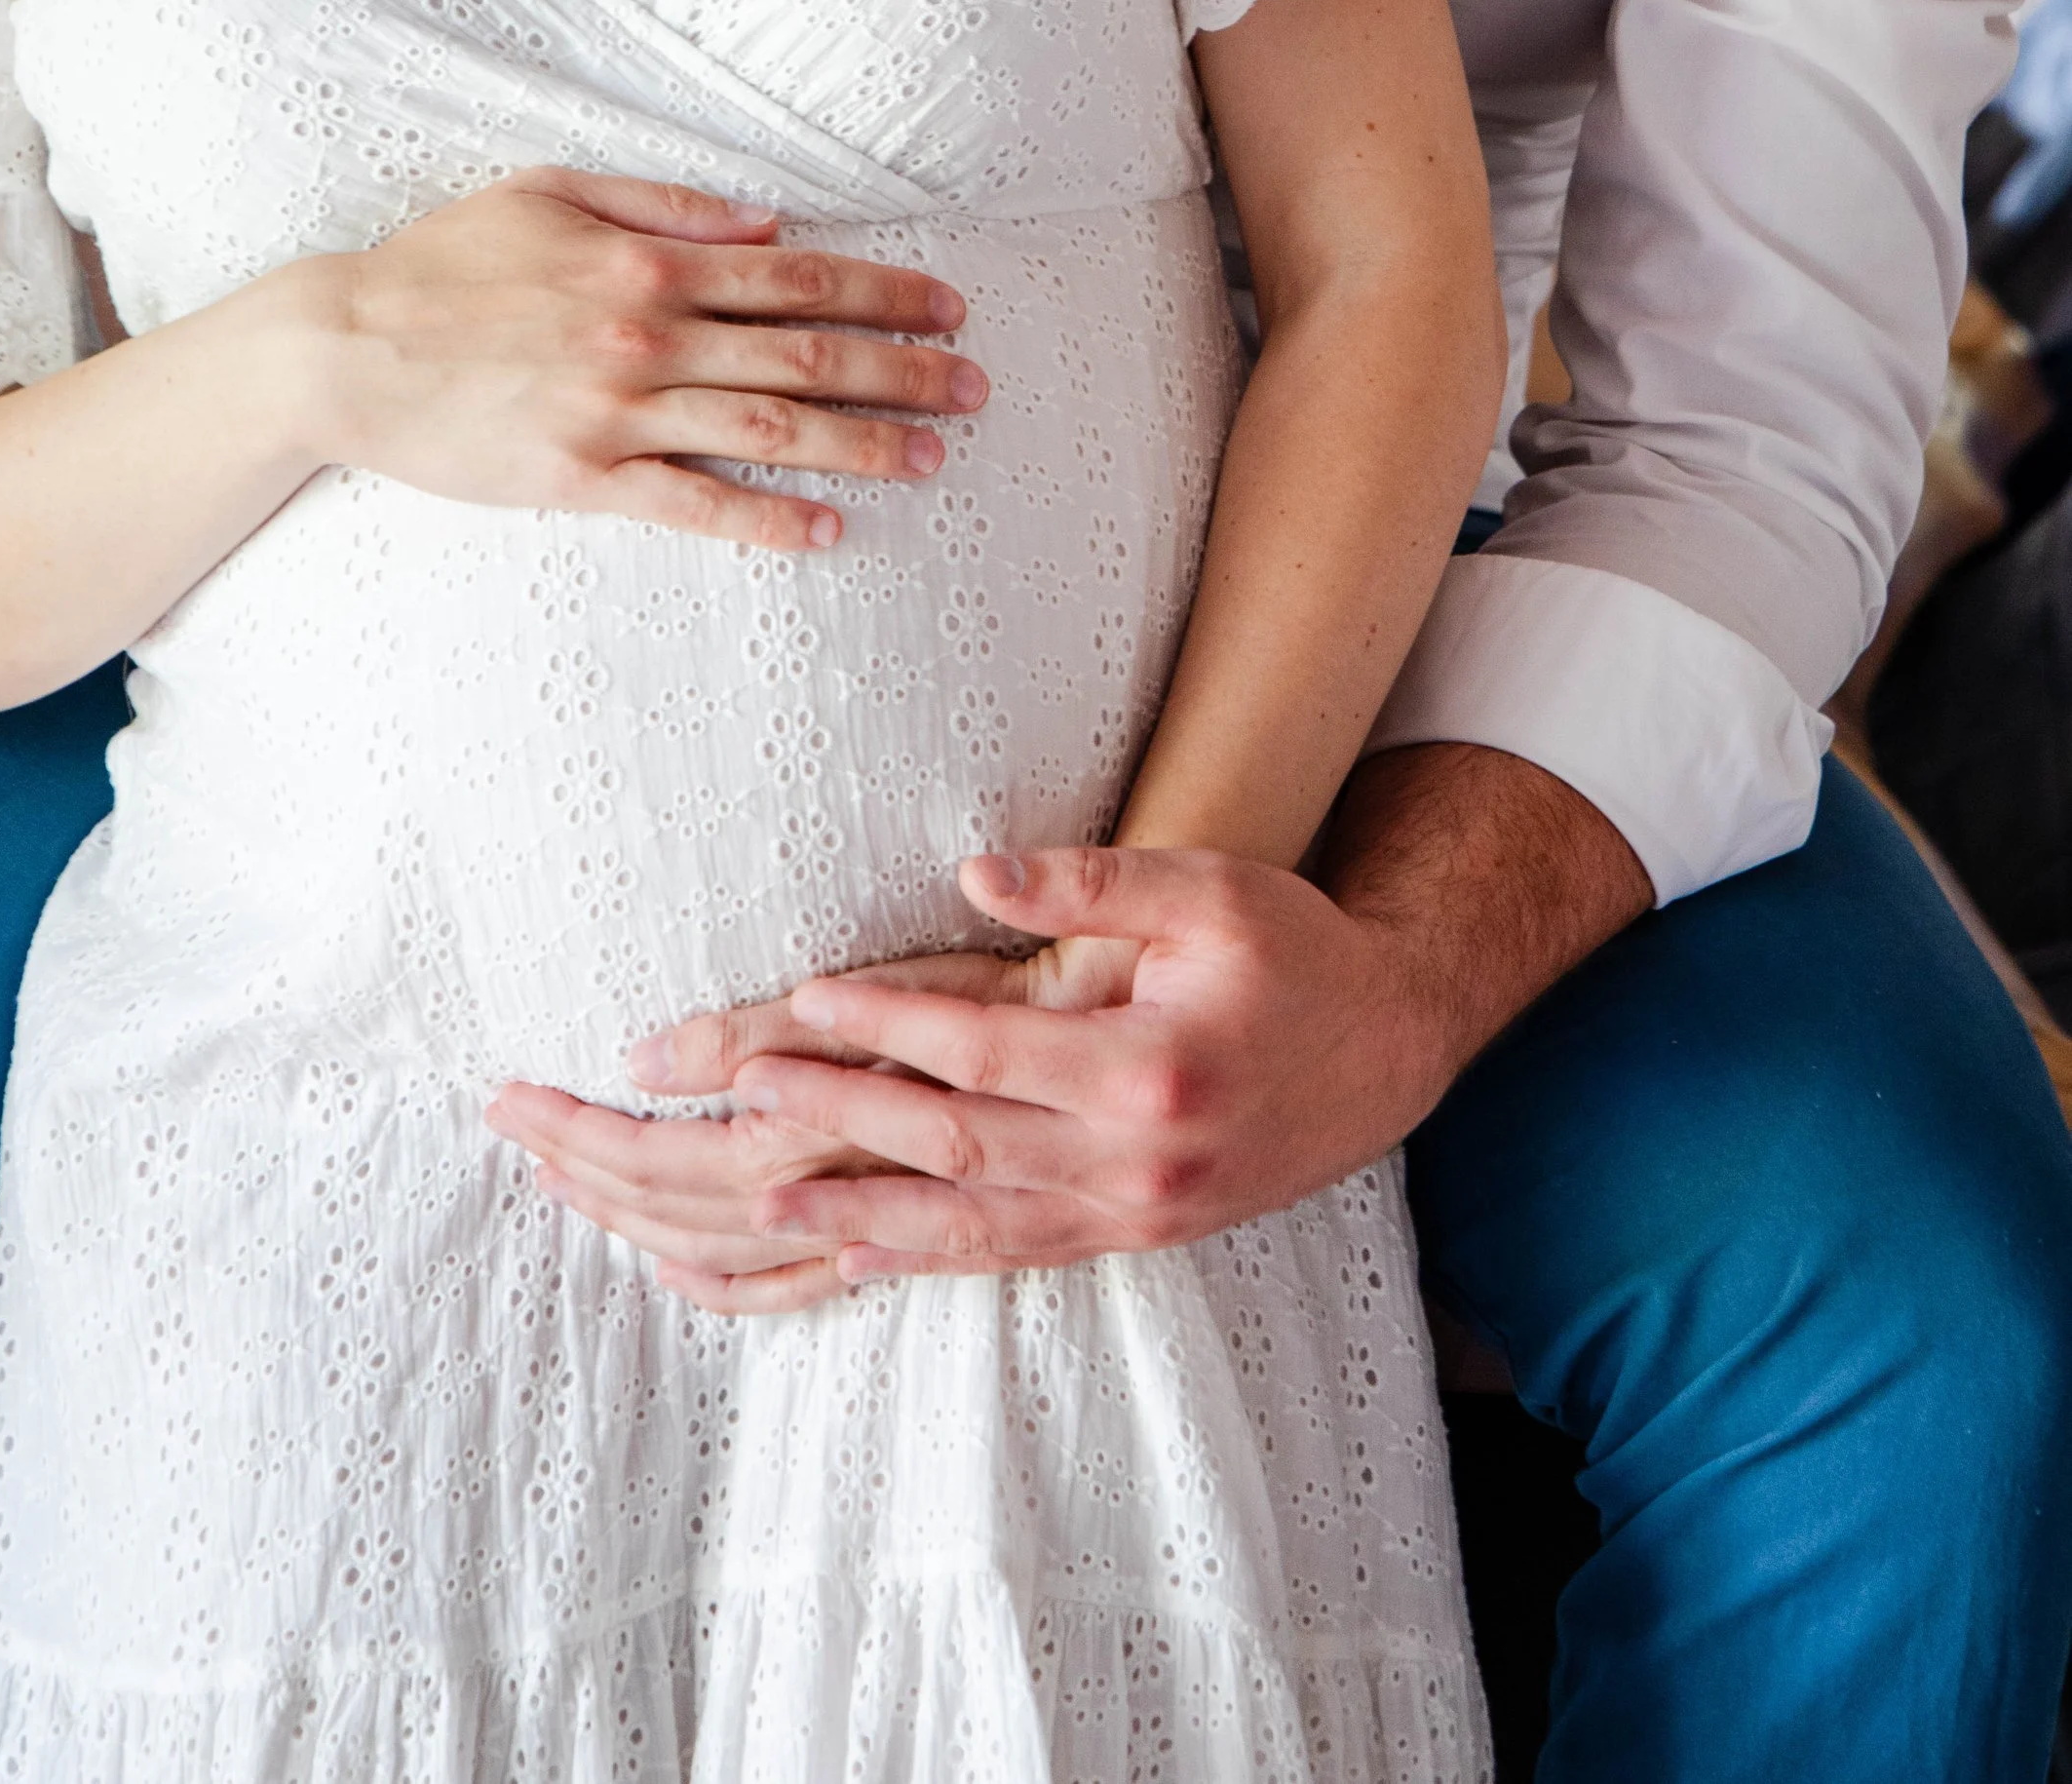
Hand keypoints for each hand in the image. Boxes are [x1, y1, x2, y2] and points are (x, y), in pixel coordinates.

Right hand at [308, 166, 988, 551]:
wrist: (342, 348)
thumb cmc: (442, 263)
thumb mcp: (551, 192)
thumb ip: (664, 205)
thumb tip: (766, 219)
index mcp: (646, 262)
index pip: (797, 275)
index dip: (885, 289)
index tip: (948, 305)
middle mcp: (645, 334)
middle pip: (806, 350)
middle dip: (904, 368)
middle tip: (976, 386)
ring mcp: (616, 411)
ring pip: (767, 425)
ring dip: (861, 443)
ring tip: (932, 457)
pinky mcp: (580, 479)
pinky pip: (691, 502)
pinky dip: (763, 517)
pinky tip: (824, 531)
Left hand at [502, 843, 1456, 1288]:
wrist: (1392, 1047)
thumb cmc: (1294, 948)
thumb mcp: (1211, 889)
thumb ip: (1093, 882)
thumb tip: (975, 872)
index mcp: (1147, 1067)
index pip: (985, 1053)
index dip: (887, 1028)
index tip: (800, 1001)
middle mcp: (1131, 1161)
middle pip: (957, 1150)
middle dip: (840, 1122)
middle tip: (740, 1094)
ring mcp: (1130, 1212)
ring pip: (971, 1226)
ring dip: (859, 1212)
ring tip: (761, 1196)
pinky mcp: (1133, 1236)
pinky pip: (1011, 1258)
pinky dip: (927, 1260)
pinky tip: (854, 1258)